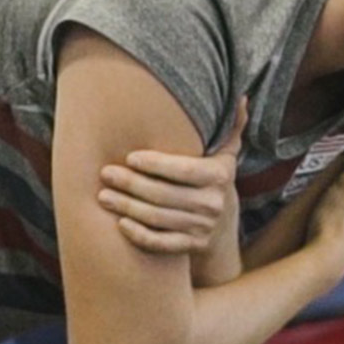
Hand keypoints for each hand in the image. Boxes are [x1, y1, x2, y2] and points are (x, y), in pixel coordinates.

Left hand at [100, 97, 246, 254]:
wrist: (223, 228)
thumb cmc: (214, 182)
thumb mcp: (226, 156)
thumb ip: (230, 127)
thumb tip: (240, 96)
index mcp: (220, 176)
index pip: (184, 170)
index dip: (155, 164)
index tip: (130, 157)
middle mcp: (213, 203)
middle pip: (164, 194)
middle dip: (131, 184)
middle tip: (106, 174)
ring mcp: (202, 227)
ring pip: (158, 218)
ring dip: (126, 207)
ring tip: (104, 196)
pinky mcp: (191, 246)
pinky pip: (161, 243)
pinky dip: (139, 235)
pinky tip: (120, 224)